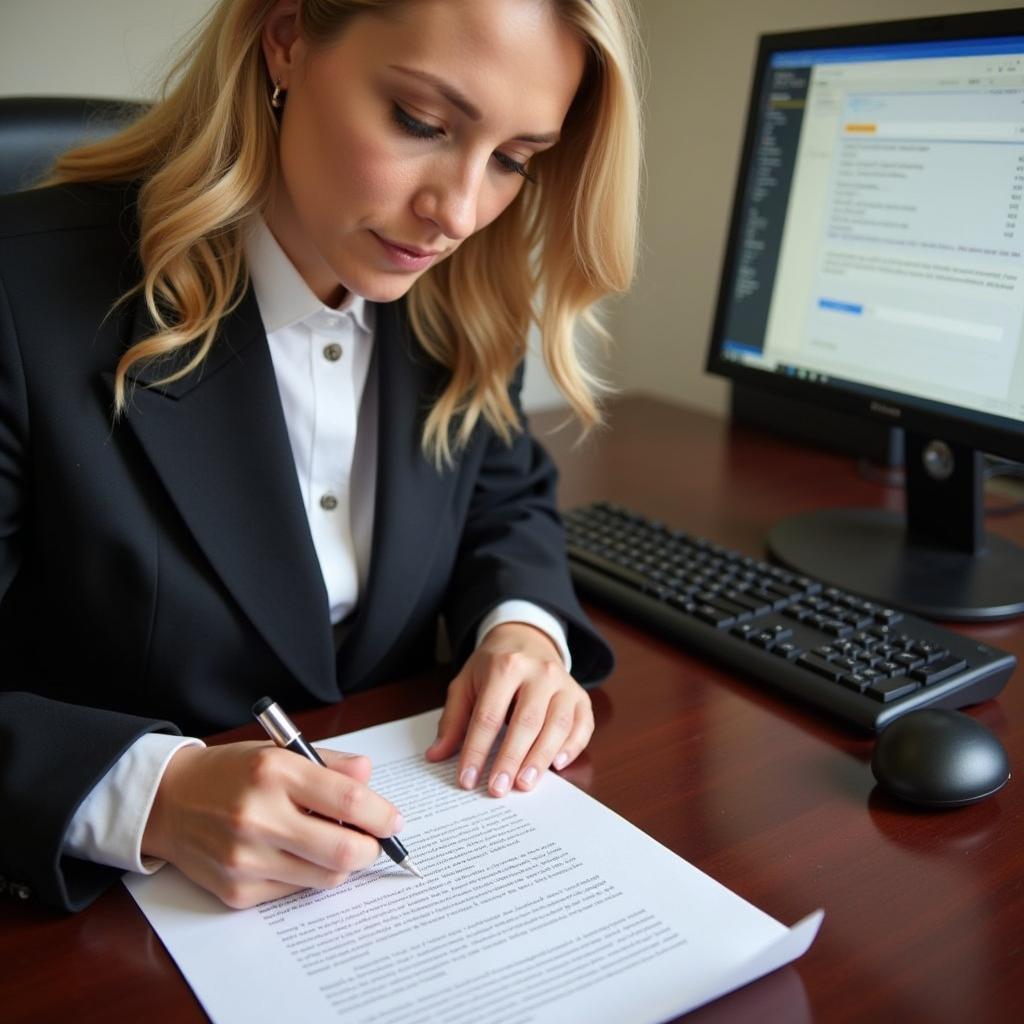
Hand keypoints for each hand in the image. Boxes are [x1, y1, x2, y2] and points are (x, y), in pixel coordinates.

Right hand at [142, 741, 403, 908]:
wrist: (167, 801)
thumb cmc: (231, 773)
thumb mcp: (279, 751)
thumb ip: (329, 764)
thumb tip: (370, 777)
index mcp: (273, 771)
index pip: (347, 798)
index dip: (381, 815)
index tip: (394, 821)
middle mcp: (258, 816)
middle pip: (342, 850)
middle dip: (371, 849)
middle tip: (376, 842)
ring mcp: (245, 859)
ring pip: (324, 877)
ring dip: (343, 865)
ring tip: (337, 845)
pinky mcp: (236, 891)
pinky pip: (294, 891)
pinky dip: (308, 876)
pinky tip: (298, 856)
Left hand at [425, 621, 593, 796]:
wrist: (527, 639)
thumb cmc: (494, 666)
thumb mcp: (466, 683)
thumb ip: (453, 719)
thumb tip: (437, 755)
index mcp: (505, 666)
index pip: (488, 715)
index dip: (477, 750)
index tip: (467, 779)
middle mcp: (539, 672)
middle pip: (526, 721)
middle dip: (511, 759)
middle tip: (497, 789)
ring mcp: (564, 683)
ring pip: (557, 725)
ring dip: (540, 759)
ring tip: (523, 784)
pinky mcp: (580, 695)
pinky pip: (583, 724)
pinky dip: (573, 747)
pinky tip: (558, 765)